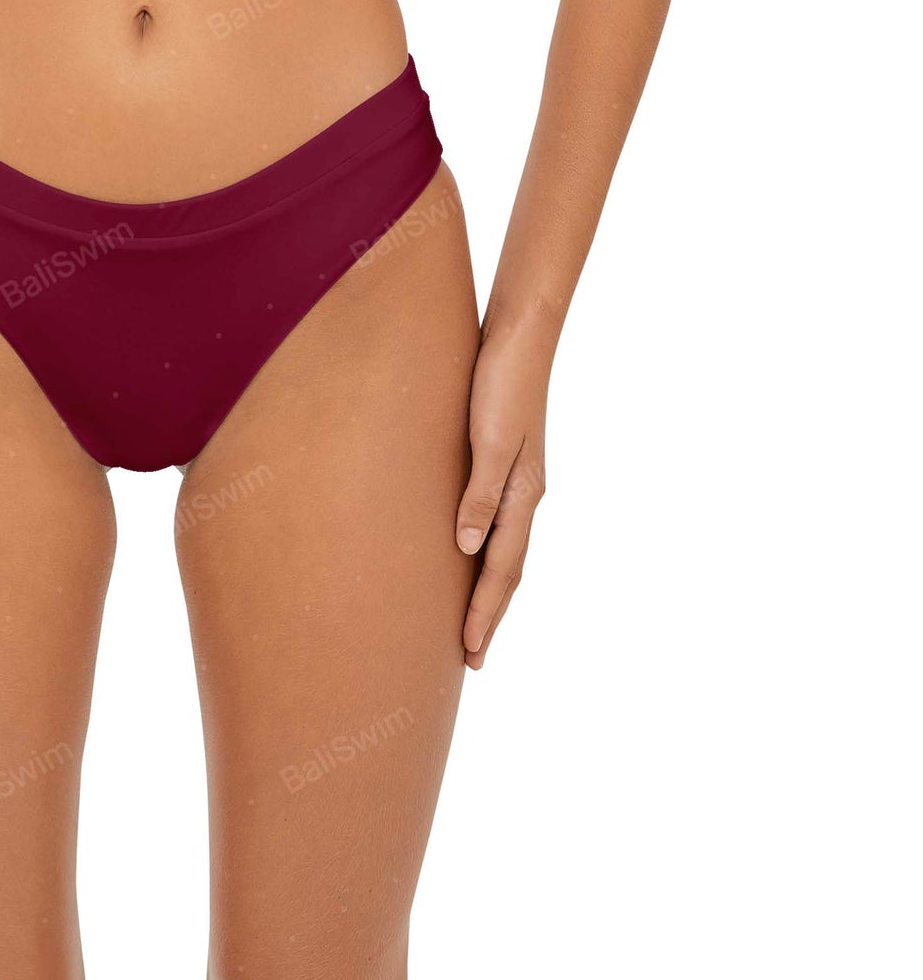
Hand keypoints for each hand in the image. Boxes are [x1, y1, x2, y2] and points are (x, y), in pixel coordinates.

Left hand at [456, 333, 547, 669]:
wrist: (520, 333)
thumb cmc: (501, 381)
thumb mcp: (490, 438)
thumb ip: (481, 492)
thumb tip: (466, 547)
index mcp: (524, 494)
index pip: (503, 569)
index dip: (486, 612)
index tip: (470, 653)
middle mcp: (525, 493)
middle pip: (507, 568)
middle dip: (490, 614)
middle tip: (471, 659)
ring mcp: (518, 477)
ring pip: (504, 547)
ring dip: (489, 587)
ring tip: (470, 619)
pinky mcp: (503, 458)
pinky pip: (495, 520)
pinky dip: (485, 550)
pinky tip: (468, 551)